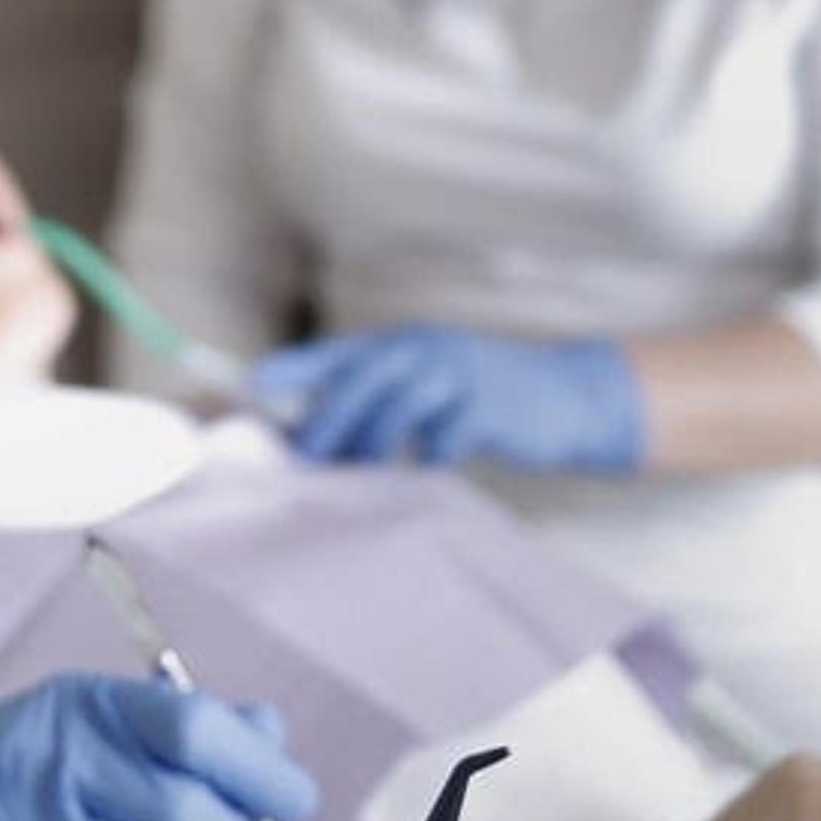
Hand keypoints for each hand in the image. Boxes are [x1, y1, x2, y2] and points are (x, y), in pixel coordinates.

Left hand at [249, 328, 646, 474]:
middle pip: (360, 381)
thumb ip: (383, 399)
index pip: (334, 354)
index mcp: (402, 344)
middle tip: (304, 458)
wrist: (568, 396)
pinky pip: (444, 438)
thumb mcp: (432, 384)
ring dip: (371, 446)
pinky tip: (421, 476)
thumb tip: (317, 435)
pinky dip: (427, 460)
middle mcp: (424, 349)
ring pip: (396, 409)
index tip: (252, 389)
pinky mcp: (488, 406)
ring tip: (355, 475)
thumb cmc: (486, 399)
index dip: (292, 369)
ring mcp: (458, 374)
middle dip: (327, 421)